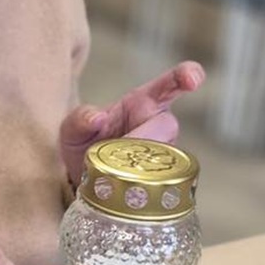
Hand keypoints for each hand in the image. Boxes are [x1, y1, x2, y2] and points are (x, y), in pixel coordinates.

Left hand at [59, 61, 204, 185]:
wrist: (84, 179)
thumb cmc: (84, 144)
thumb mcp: (72, 128)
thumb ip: (79, 119)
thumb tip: (96, 117)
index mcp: (142, 102)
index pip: (170, 84)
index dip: (185, 76)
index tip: (192, 80)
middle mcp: (158, 124)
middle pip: (167, 125)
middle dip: (146, 137)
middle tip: (120, 151)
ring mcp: (164, 152)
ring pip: (168, 154)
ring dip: (144, 162)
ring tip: (116, 170)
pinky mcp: (165, 178)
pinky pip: (166, 180)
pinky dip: (147, 184)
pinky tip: (130, 189)